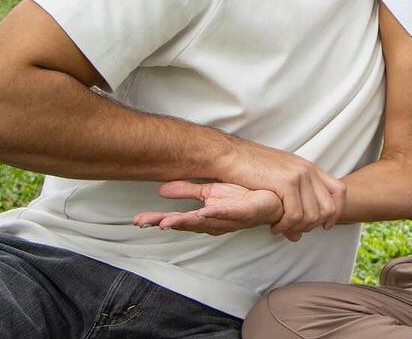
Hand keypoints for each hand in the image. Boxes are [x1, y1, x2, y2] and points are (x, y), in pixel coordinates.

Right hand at [133, 180, 287, 237]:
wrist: (274, 199)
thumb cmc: (242, 198)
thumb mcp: (210, 191)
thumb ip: (186, 190)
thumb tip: (160, 189)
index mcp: (204, 216)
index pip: (177, 219)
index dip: (158, 220)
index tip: (138, 221)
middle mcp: (214, 221)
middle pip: (186, 224)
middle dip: (165, 223)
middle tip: (145, 223)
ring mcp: (229, 217)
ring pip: (204, 221)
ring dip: (186, 222)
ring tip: (166, 222)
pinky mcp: (245, 211)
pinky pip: (229, 213)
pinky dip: (217, 213)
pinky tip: (204, 211)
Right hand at [212, 141, 345, 237]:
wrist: (229, 156)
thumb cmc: (249, 171)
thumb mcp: (276, 185)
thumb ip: (292, 207)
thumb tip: (298, 237)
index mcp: (310, 168)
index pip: (340, 191)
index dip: (336, 212)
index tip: (324, 226)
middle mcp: (308, 170)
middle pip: (329, 208)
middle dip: (313, 226)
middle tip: (292, 230)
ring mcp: (299, 175)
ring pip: (312, 215)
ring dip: (297, 228)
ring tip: (280, 229)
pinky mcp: (286, 182)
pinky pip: (296, 215)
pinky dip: (285, 226)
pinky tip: (273, 226)